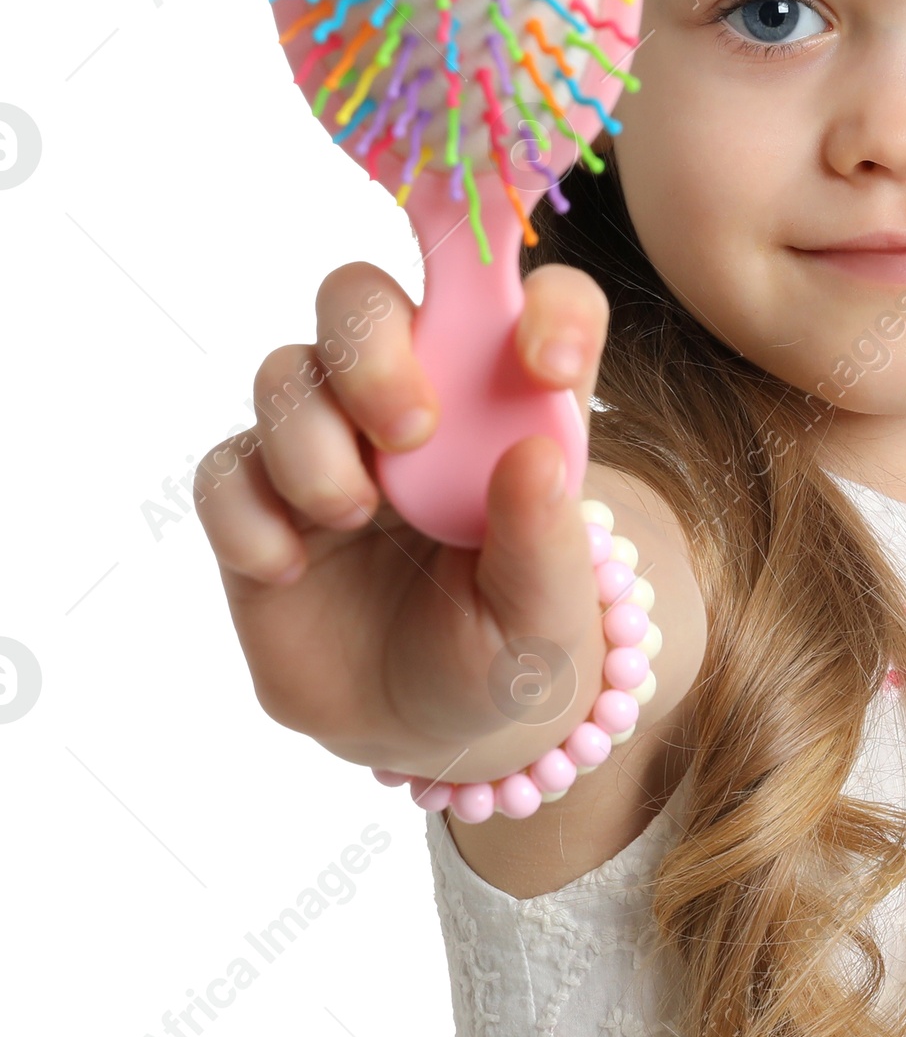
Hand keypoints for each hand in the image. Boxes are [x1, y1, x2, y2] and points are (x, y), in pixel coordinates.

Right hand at [197, 259, 625, 785]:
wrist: (426, 734)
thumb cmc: (506, 655)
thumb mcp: (548, 623)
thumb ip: (547, 542)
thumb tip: (535, 456)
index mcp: (509, 408)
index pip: (539, 305)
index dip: (546, 307)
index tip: (545, 367)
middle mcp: (415, 402)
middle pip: (364, 302)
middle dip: (372, 346)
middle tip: (411, 430)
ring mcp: (327, 446)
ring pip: (286, 374)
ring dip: (311, 436)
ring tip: (353, 515)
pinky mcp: (260, 505)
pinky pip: (225, 471)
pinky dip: (248, 514)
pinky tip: (290, 568)